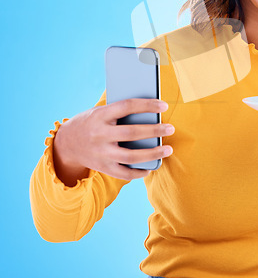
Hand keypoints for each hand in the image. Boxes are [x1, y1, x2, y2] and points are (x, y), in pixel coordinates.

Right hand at [53, 99, 174, 184]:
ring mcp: (101, 153)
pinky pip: (123, 173)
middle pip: (131, 133)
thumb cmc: (92, 122)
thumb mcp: (101, 111)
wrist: (66, 143)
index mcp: (100, 115)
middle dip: (154, 131)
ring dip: (152, 154)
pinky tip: (150, 168)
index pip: (127, 106)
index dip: (147, 105)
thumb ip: (121, 112)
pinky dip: (138, 172)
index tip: (164, 105)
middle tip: (170, 128)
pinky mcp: (102, 167)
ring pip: (130, 156)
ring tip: (168, 149)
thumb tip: (151, 111)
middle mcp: (99, 134)